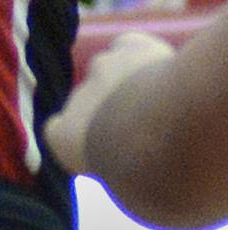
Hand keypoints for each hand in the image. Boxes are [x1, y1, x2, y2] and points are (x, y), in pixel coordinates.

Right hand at [43, 30, 175, 174]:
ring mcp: (102, 67)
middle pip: (93, 104)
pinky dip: (142, 56)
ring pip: (115, 74)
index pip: (60, 133)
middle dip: (115, 115)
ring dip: (131, 87)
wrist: (170, 140)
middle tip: (149, 137)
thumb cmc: (149, 177)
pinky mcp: (130, 47)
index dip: (87, 142)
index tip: (111, 157)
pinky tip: (161, 73)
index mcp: (60, 136)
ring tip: (164, 109)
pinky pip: (131, 46)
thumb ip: (111, 166)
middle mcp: (76, 97)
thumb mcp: (118, 183)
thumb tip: (127, 166)